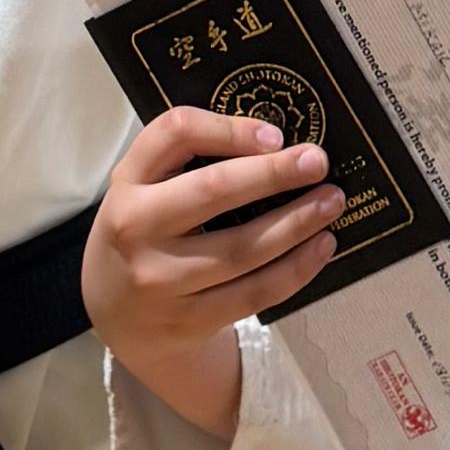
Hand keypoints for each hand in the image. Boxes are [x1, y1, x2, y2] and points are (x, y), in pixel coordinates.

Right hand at [83, 106, 341, 439]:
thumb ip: (185, 161)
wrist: (118, 318)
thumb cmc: (144, 234)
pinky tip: (320, 246)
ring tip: (332, 202)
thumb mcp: (143, 189)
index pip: (174, 134)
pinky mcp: (188, 321)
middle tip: (318, 161)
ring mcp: (161, 280)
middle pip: (213, 190)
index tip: (274, 134)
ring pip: (243, 248)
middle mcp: (136, 228)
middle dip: (274, 173)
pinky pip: (254, 293)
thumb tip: (275, 142)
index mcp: (128, 182)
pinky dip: (295, 268)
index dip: (228, 128)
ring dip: (297, 222)